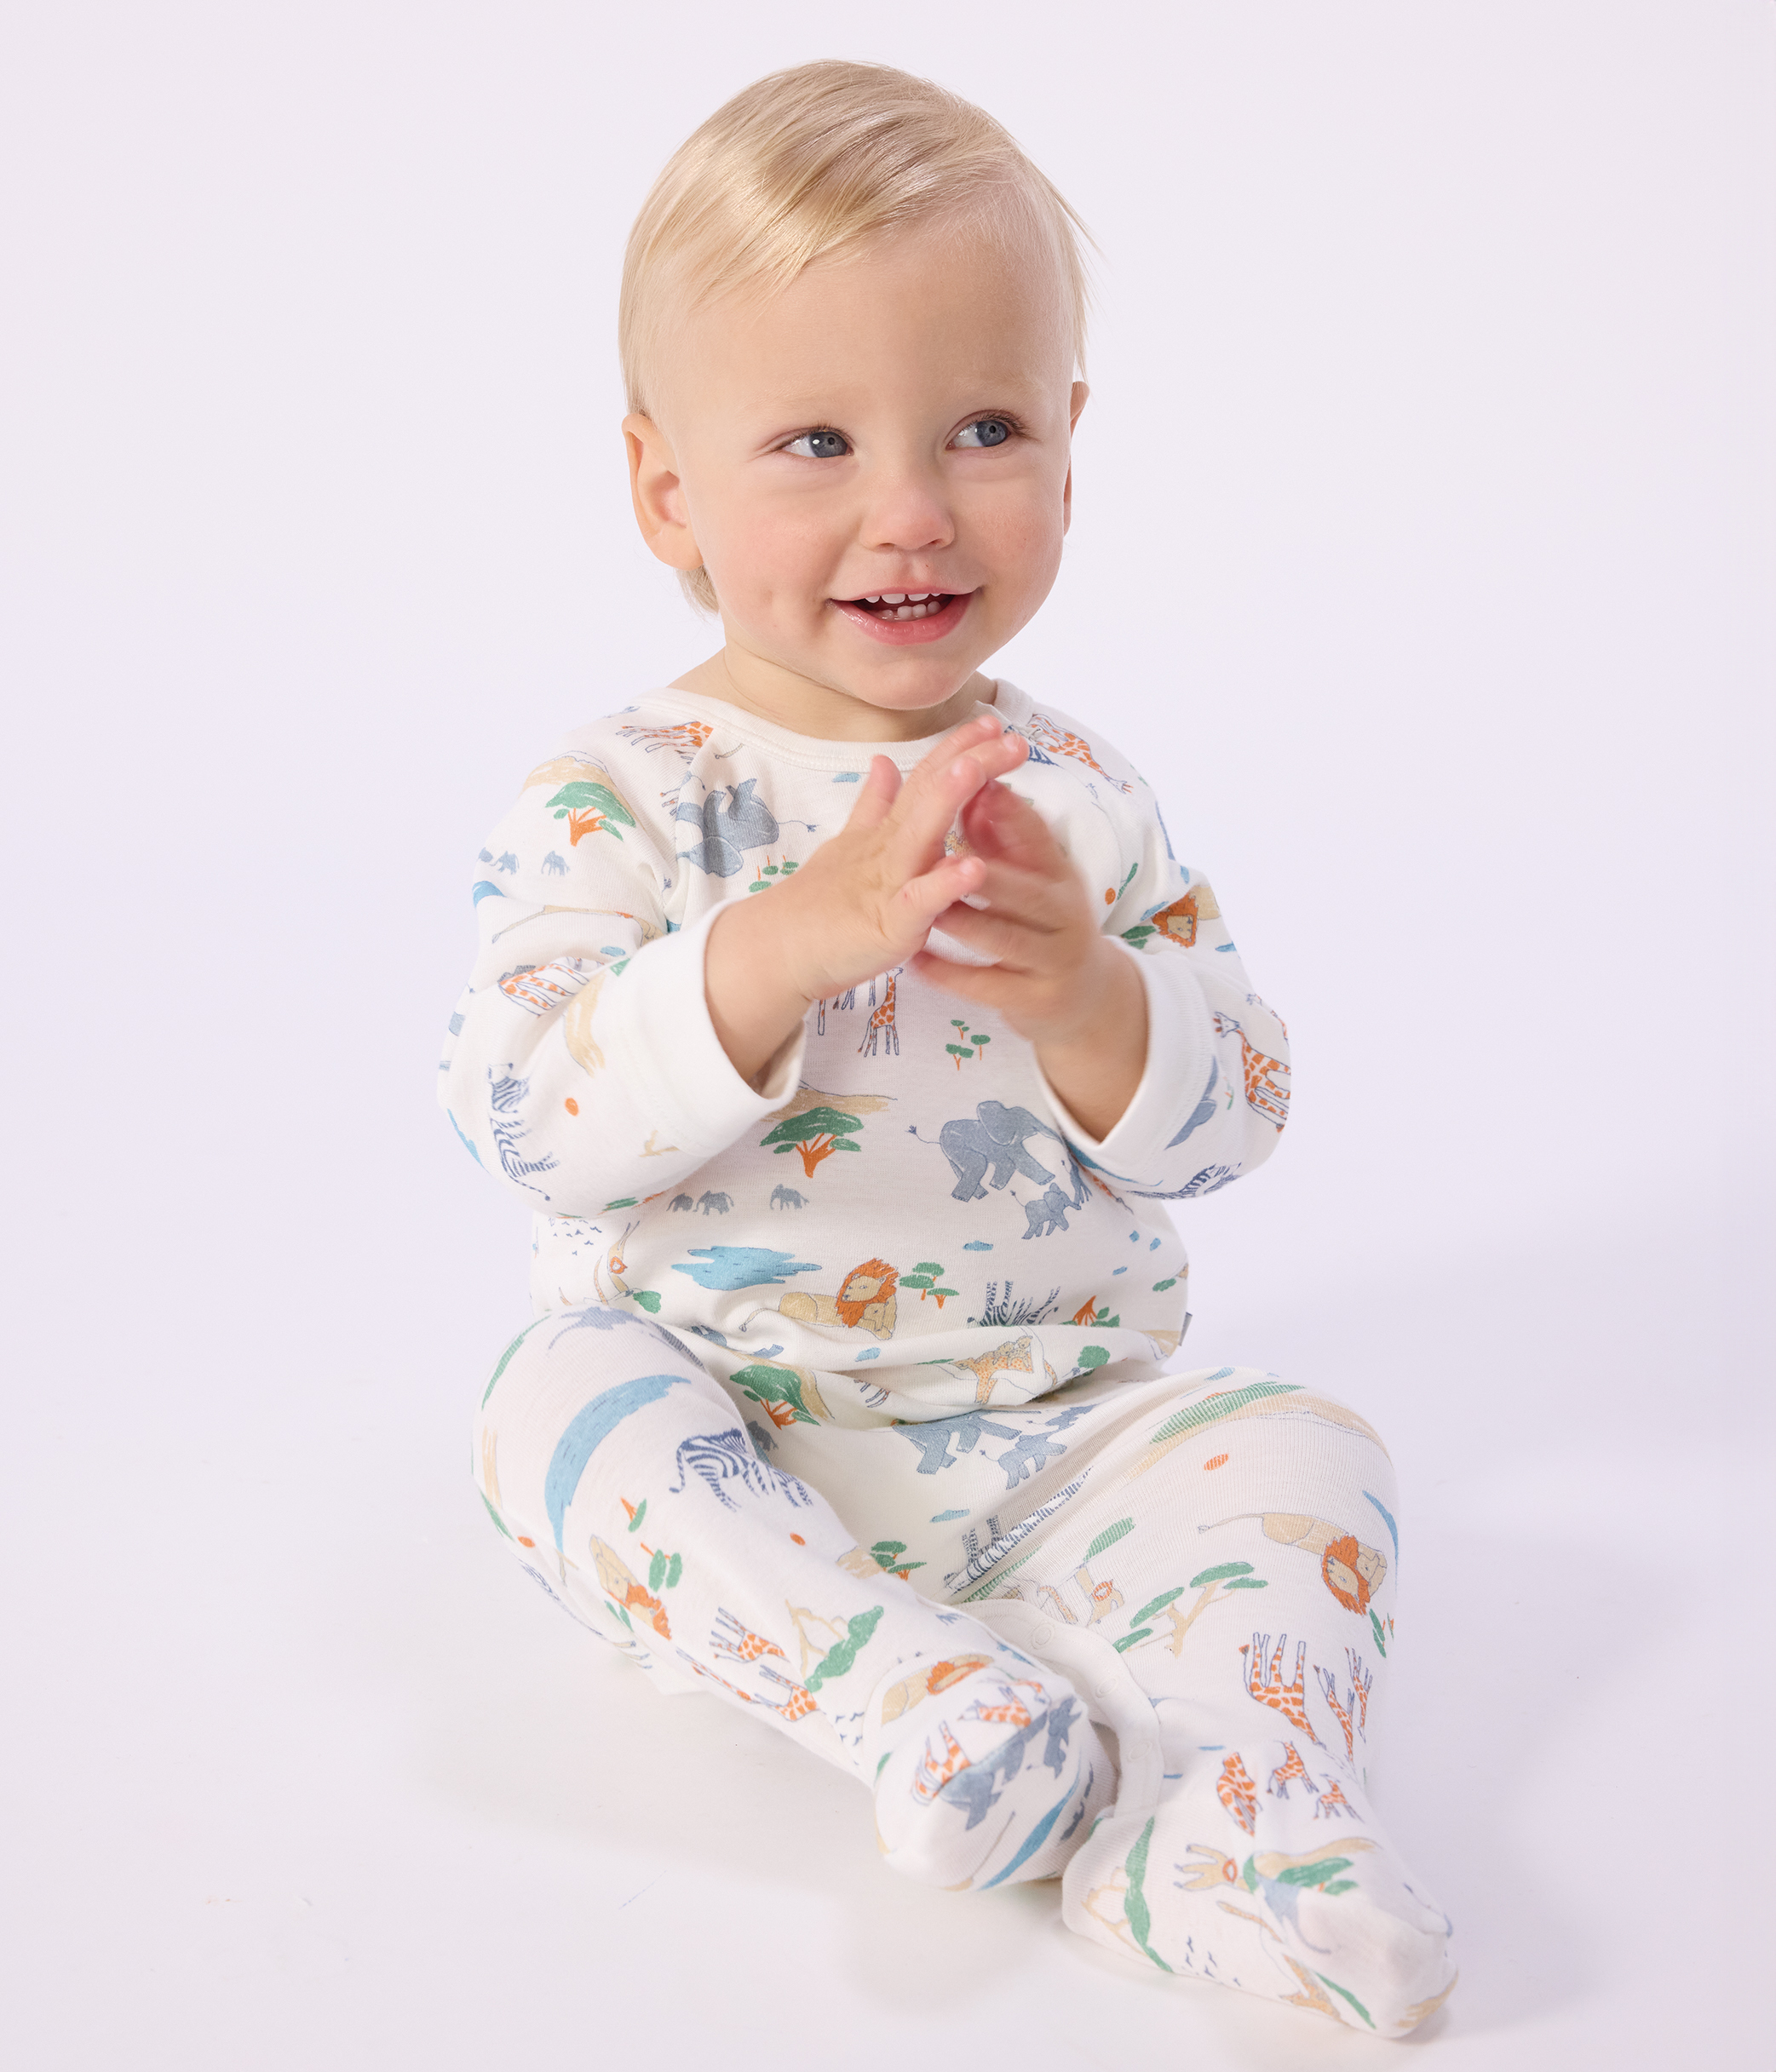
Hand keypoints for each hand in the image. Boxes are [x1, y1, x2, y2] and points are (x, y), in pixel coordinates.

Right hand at [704, 713, 1028, 1082]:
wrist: (779, 950)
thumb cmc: (818, 904)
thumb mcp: (850, 846)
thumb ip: (873, 806)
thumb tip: (885, 761)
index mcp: (888, 831)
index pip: (926, 778)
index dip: (958, 747)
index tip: (993, 722)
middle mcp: (890, 847)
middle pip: (931, 794)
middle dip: (971, 762)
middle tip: (1012, 738)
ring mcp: (888, 882)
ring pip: (920, 833)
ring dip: (948, 799)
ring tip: (976, 769)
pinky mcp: (889, 923)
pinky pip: (919, 900)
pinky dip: (944, 884)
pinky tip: (973, 868)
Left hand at [909, 779, 1148, 1139]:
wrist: (1082, 995)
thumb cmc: (1042, 921)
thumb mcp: (1031, 876)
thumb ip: (1000, 836)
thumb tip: (976, 786)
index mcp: (1061, 877)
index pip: (1040, 840)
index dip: (1011, 814)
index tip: (978, 790)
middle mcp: (1065, 916)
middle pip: (1028, 893)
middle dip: (991, 876)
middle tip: (946, 860)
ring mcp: (1052, 960)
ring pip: (1006, 941)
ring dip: (966, 924)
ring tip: (929, 911)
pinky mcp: (1034, 999)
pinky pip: (987, 986)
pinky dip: (951, 975)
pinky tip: (917, 962)